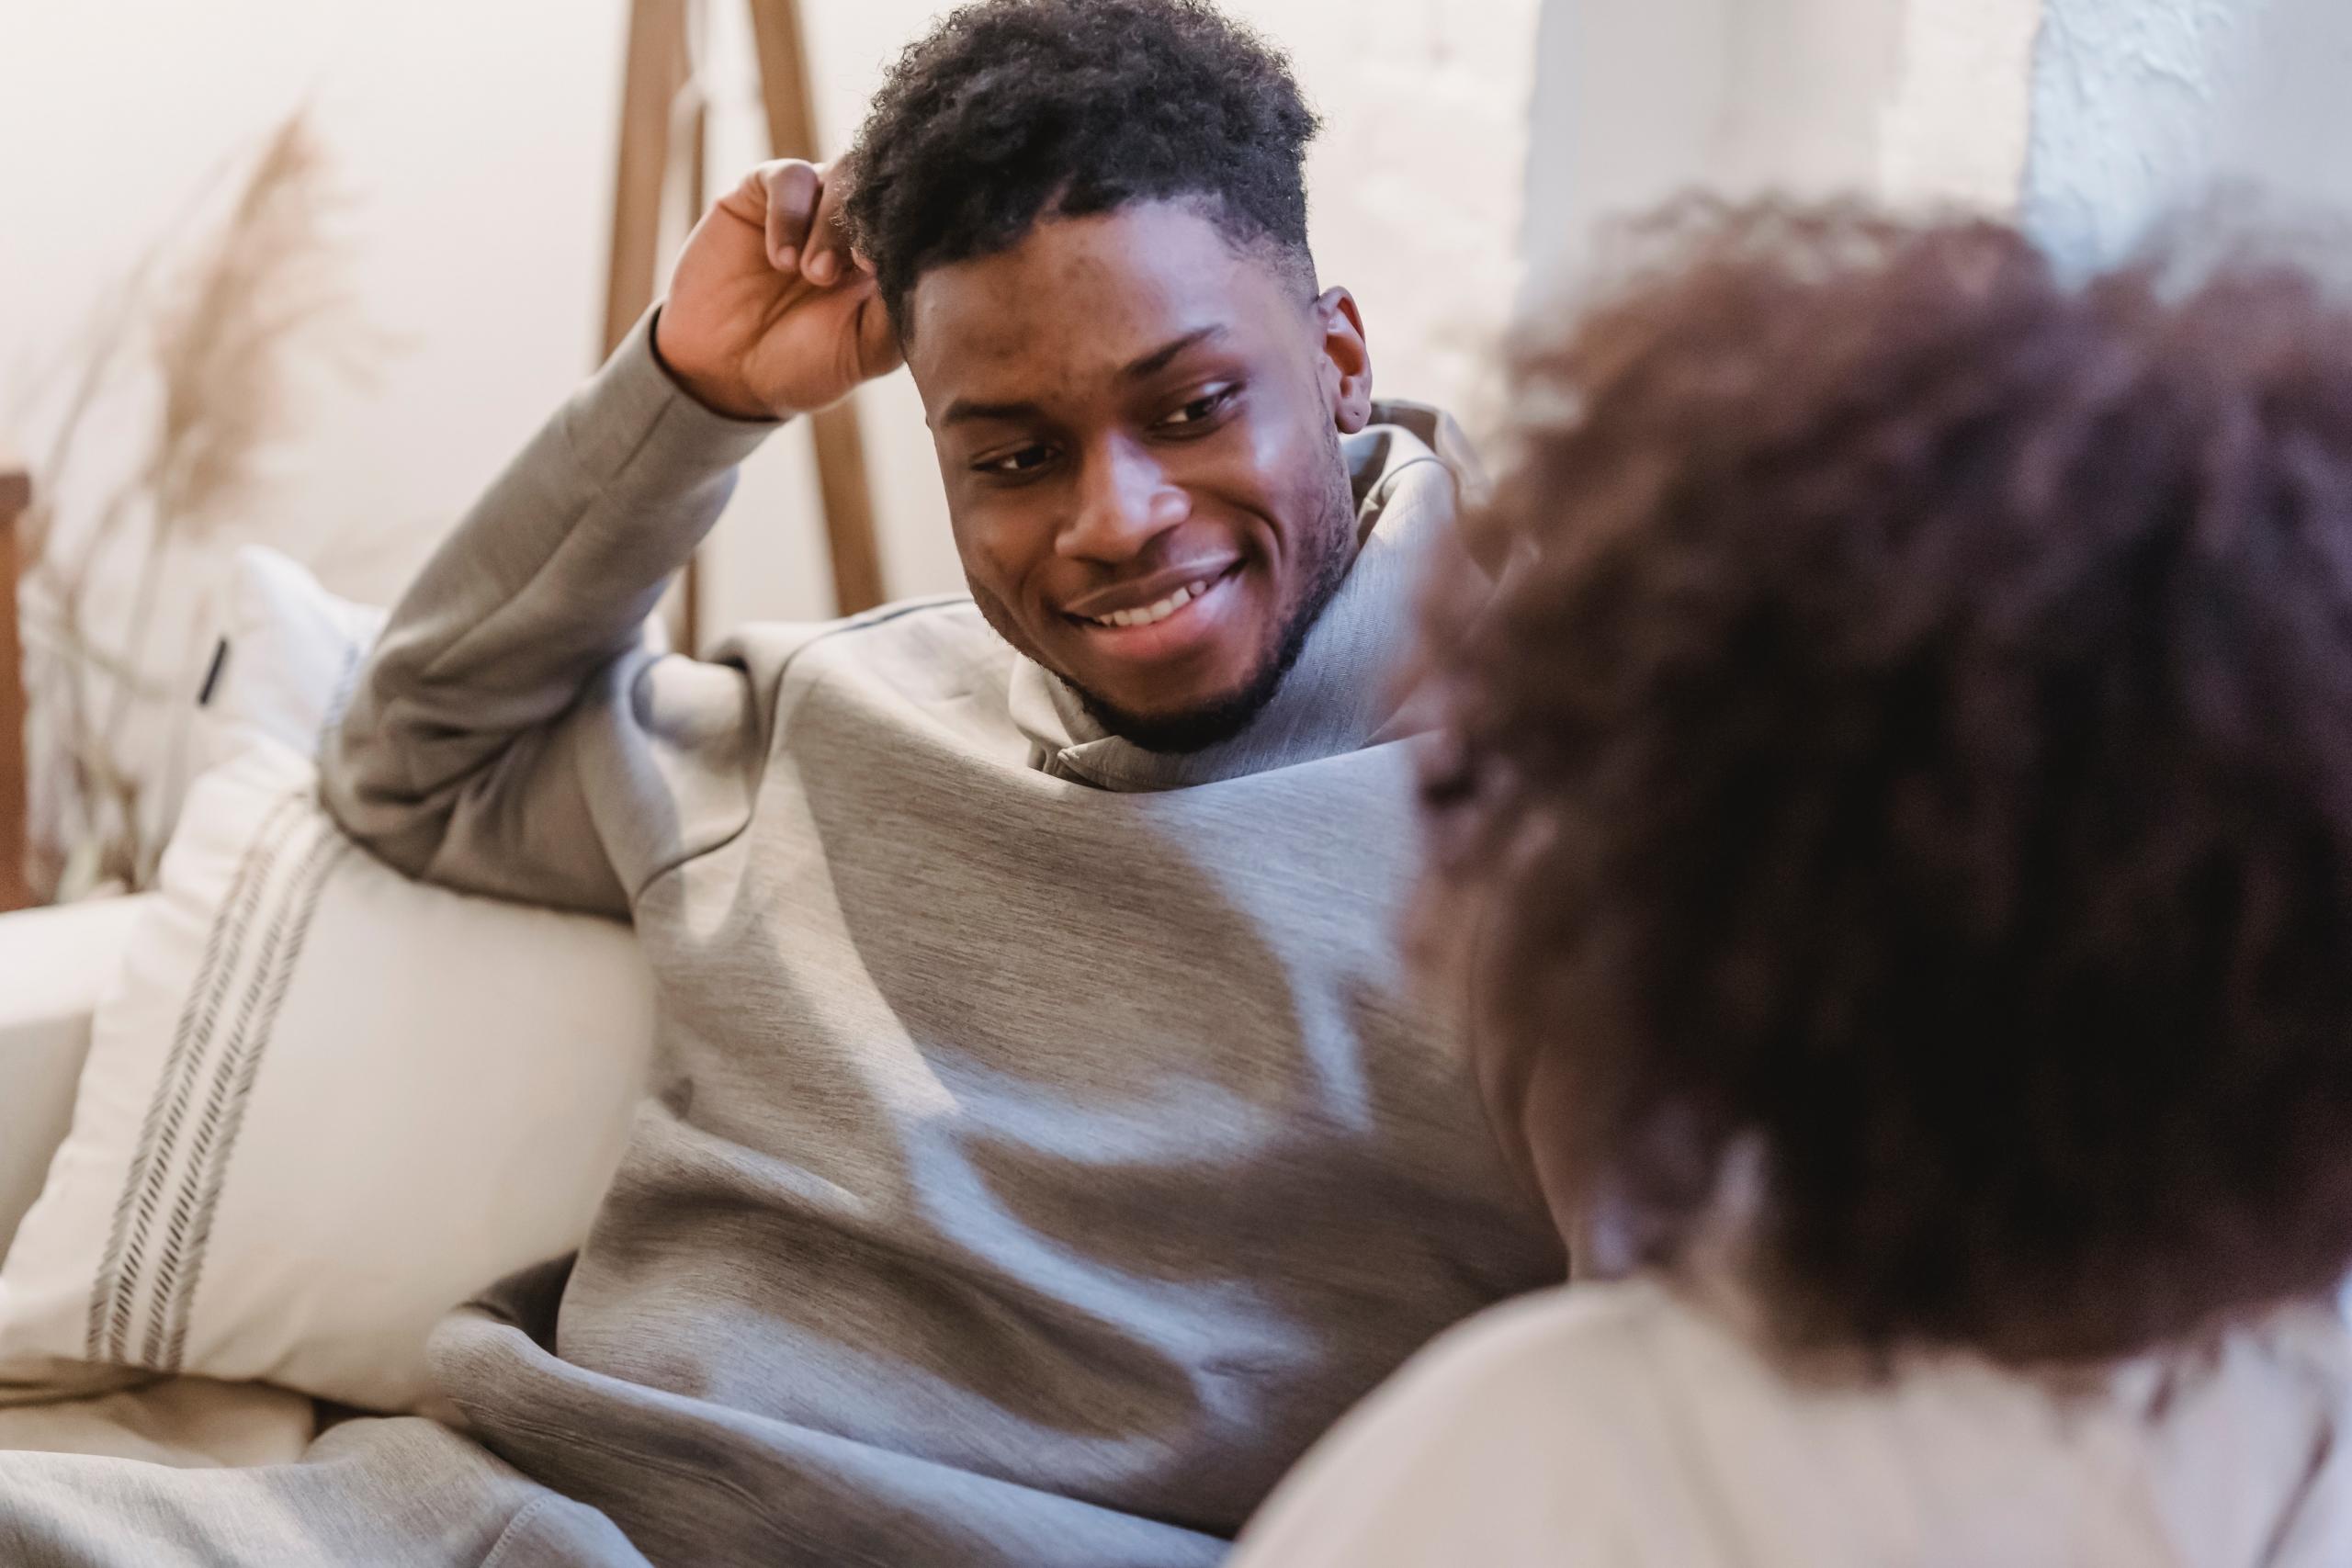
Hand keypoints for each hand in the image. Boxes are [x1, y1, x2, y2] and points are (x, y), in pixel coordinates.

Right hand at [654, 160, 903, 420]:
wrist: (725, 371)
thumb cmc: (805, 365)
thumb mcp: (866, 350)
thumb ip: (899, 310)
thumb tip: (925, 264)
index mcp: (889, 258)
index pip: (915, 221)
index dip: (907, 234)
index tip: (881, 270)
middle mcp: (857, 225)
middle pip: (883, 189)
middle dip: (863, 229)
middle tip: (832, 278)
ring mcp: (814, 204)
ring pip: (843, 174)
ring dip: (830, 224)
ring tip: (810, 274)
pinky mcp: (765, 192)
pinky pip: (791, 177)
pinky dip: (790, 214)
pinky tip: (781, 258)